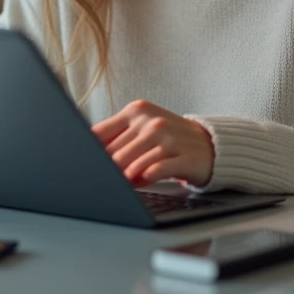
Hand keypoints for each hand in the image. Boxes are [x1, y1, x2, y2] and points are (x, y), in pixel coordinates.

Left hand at [92, 99, 214, 187]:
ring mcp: (168, 138)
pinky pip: (155, 171)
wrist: (208, 144)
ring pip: (132, 164)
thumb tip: (85, 151)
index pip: (100, 134)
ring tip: (125, 183)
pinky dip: (144, 179)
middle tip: (107, 180)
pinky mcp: (183, 157)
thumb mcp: (142, 126)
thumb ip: (116, 135)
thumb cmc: (168, 137)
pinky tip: (143, 180)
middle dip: (109, 171)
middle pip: (114, 154)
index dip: (90, 153)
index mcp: (136, 110)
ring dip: (125, 178)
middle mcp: (151, 122)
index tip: (85, 165)